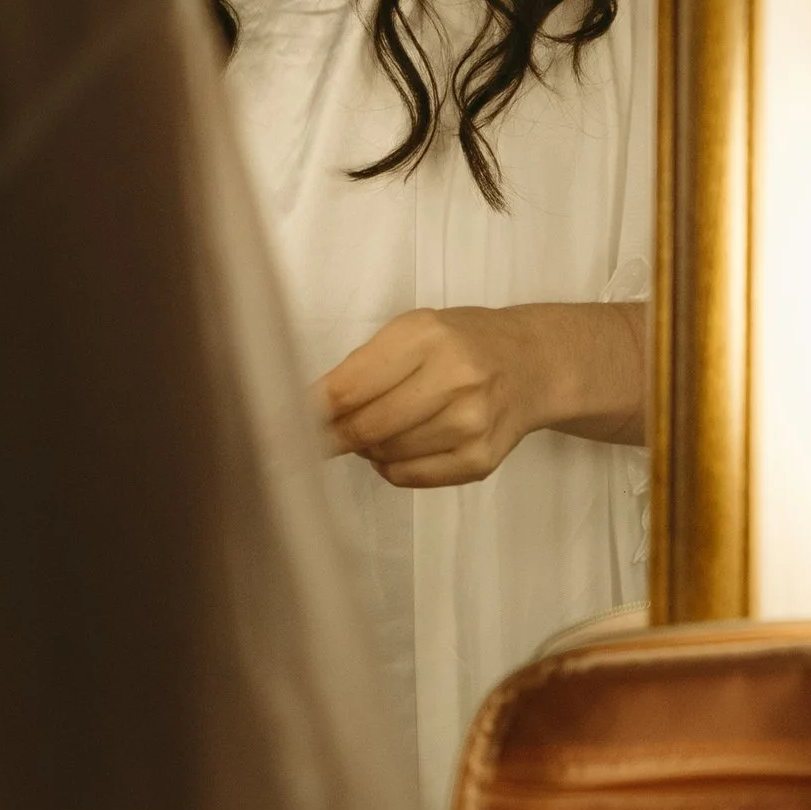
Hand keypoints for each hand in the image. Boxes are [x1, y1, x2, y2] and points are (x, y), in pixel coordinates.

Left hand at [313, 301, 644, 487]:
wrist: (531, 364)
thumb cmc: (460, 341)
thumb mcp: (412, 332)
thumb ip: (363, 367)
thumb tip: (310, 411)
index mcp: (427, 336)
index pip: (350, 386)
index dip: (311, 410)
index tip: (279, 424)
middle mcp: (454, 379)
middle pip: (366, 427)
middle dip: (333, 436)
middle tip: (318, 436)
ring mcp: (471, 424)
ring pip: (385, 455)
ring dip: (366, 449)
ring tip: (377, 428)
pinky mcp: (480, 460)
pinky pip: (409, 477)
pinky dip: (390, 467)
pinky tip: (399, 446)